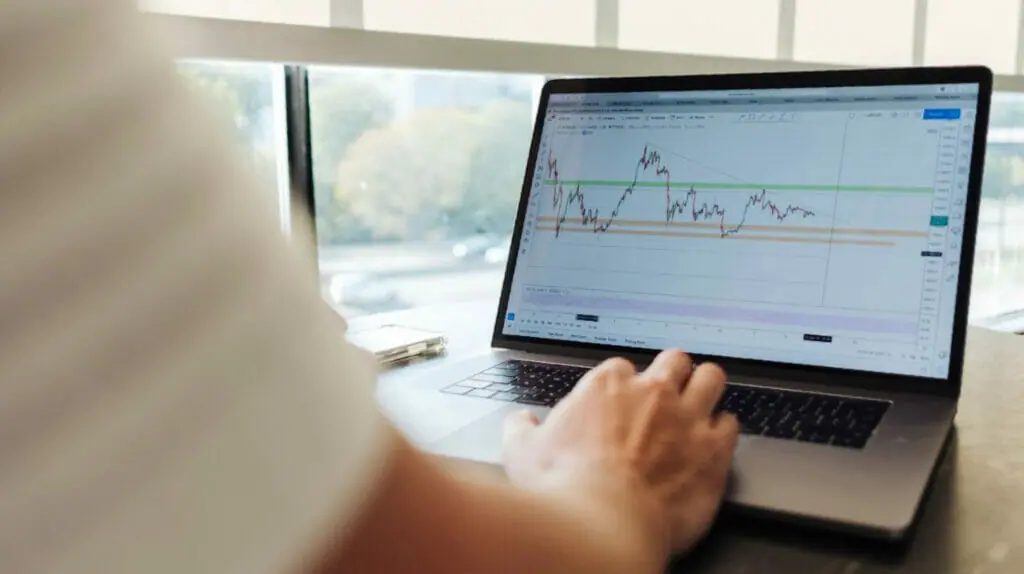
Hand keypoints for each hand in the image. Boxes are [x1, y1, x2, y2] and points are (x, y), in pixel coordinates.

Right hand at [502, 350, 739, 554]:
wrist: (602, 525)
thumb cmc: (563, 489)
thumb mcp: (522, 453)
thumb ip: (522, 429)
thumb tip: (520, 422)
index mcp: (607, 385)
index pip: (622, 368)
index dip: (623, 386)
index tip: (620, 402)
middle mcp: (652, 392)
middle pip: (674, 360)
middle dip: (672, 373)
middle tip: (667, 393)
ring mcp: (687, 417)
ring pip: (711, 378)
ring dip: (706, 388)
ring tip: (702, 401)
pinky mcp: (714, 449)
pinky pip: (731, 423)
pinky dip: (724, 431)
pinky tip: (716, 442)